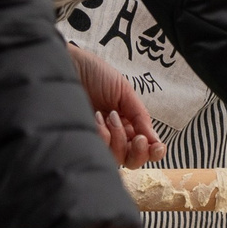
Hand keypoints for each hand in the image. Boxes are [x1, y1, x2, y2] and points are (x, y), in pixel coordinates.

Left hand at [68, 45, 162, 166]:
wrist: (69, 67)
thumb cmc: (96, 75)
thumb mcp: (124, 91)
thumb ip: (140, 116)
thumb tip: (155, 141)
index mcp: (129, 122)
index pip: (146, 146)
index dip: (154, 151)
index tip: (157, 147)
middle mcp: (116, 135)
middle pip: (133, 160)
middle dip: (139, 152)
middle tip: (137, 138)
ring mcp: (98, 139)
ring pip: (117, 158)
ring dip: (118, 138)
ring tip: (110, 116)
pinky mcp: (82, 141)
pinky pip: (99, 150)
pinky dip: (102, 135)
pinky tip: (96, 118)